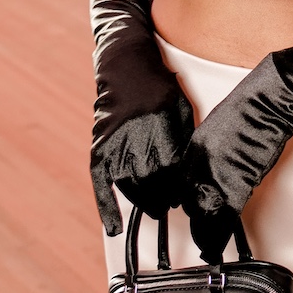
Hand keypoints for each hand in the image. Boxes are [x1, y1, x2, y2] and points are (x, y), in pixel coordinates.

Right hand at [91, 92, 193, 231]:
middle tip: (168, 205)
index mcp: (164, 133)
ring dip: (144, 203)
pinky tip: (114, 226)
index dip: (179, 191)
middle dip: (164, 201)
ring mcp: (117, 146)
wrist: (126, 66)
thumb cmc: (158, 86)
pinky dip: (107, 208)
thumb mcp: (182, 108)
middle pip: (154, 186)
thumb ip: (186, 139)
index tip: (182, 198)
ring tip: (153, 208)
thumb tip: (192, 169)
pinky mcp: (100, 148)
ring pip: (132, 188)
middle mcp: (139, 142)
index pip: (174, 176)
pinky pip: (101, 184)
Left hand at [179, 56, 292, 260]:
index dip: (187, 204)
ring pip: (205, 211)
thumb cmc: (252, 109)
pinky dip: (220, 232)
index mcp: (194, 147)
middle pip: (191, 201)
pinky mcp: (238, 180)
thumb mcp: (219, 130)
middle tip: (201, 239)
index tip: (190, 215)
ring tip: (208, 248)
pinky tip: (218, 242)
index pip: (182, 185)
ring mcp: (218, 171)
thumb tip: (211, 176)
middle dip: (196, 222)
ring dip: (206, 232)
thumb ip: (210, 155)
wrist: (271, 100)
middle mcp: (200, 161)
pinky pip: (224, 214)